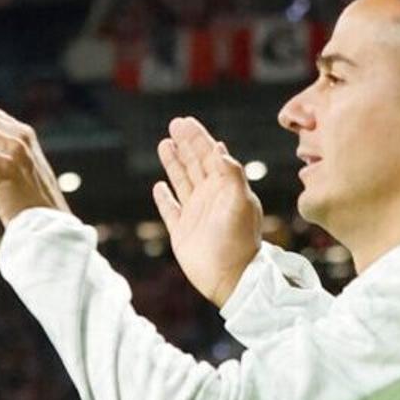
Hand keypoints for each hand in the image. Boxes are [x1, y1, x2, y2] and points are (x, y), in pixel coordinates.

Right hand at [151, 115, 262, 304]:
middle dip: (185, 144)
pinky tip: (159, 186)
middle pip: (195, 163)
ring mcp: (195, 214)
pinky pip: (170, 209)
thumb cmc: (239, 241)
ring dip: (173, 163)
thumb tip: (220, 149)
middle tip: (174, 124)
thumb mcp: (241, 203)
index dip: (199, 138)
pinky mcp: (182, 232)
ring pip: (181, 181)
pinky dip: (164, 197)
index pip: (211, 155)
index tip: (187, 122)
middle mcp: (210, 197)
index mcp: (226, 188)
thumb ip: (233, 175)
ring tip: (164, 144)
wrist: (229, 278)